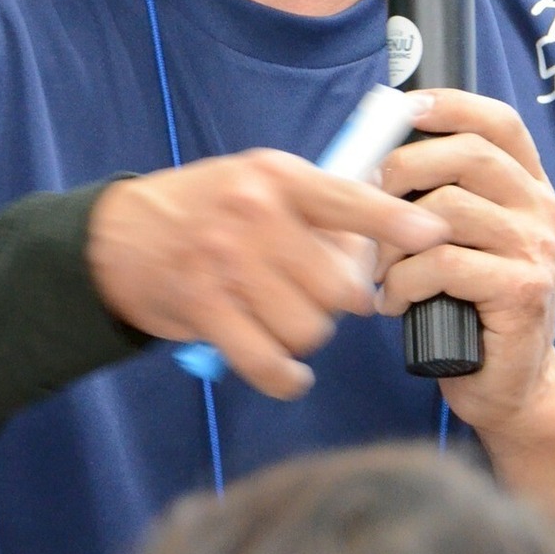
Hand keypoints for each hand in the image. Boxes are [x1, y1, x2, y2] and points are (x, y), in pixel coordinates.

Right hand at [87, 149, 447, 400]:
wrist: (119, 235)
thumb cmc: (203, 206)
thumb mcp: (257, 180)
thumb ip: (313, 205)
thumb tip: (377, 246)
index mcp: (276, 177)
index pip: (351, 199)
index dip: (397, 223)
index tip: (435, 235)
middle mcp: (254, 215)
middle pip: (339, 285)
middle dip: (343, 301)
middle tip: (323, 295)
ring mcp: (227, 264)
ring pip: (310, 328)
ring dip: (309, 336)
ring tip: (288, 318)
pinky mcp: (205, 310)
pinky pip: (270, 363)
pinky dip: (286, 376)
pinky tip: (288, 369)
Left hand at [375, 90, 554, 520]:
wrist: (509, 387)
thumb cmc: (468, 305)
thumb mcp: (458, 239)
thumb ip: (436, 193)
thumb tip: (374, 149)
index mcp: (528, 188)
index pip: (500, 123)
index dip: (453, 105)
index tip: (406, 107)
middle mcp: (541, 211)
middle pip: (469, 155)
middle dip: (404, 168)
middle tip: (370, 200)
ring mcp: (537, 249)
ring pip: (447, 211)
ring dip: (394, 240)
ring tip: (380, 269)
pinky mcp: (522, 290)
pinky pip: (443, 263)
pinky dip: (404, 280)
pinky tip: (394, 300)